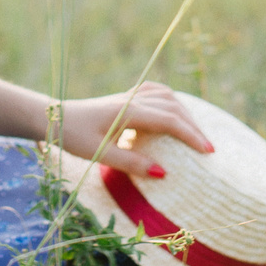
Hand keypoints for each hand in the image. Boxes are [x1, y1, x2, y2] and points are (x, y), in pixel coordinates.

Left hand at [53, 82, 215, 181]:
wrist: (55, 117)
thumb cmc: (74, 137)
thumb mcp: (100, 154)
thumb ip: (131, 163)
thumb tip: (164, 172)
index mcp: (128, 112)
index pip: (169, 120)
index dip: (191, 135)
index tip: (208, 152)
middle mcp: (132, 99)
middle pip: (174, 107)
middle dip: (194, 127)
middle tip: (209, 149)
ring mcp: (130, 95)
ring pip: (168, 97)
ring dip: (186, 114)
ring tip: (197, 135)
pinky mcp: (127, 97)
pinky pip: (158, 93)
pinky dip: (173, 102)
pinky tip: (177, 113)